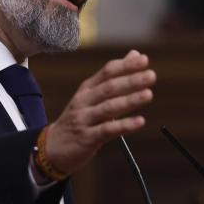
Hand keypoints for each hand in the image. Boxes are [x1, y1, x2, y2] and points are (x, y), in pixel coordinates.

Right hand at [44, 49, 155, 175]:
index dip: (125, 66)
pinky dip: (124, 125)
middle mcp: (83, 101)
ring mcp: (84, 119)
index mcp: (86, 89)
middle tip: (151, 75)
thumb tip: (134, 55)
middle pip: (109, 88)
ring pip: (108, 108)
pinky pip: (107, 130)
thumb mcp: (91, 97)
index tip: (143, 60)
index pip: (106, 72)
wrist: (53, 147)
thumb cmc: (79, 119)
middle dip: (130, 80)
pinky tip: (139, 122)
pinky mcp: (86, 138)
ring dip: (129, 100)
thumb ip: (113, 78)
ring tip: (148, 94)